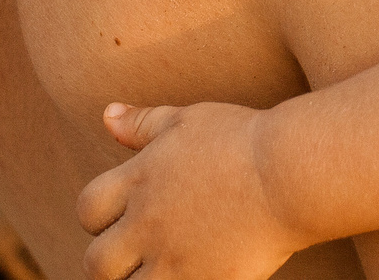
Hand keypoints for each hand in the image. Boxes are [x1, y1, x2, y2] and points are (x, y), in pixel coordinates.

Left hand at [78, 100, 303, 279]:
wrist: (290, 174)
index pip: (87, 210)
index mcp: (139, 180)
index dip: (99, 218)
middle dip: (110, 261)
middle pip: (97, 261)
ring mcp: (171, 258)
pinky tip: (191, 274)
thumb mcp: (187, 121)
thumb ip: (143, 123)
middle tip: (138, 254)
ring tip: (163, 269)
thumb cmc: (243, 140)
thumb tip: (108, 115)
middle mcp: (146, 222)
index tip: (123, 218)